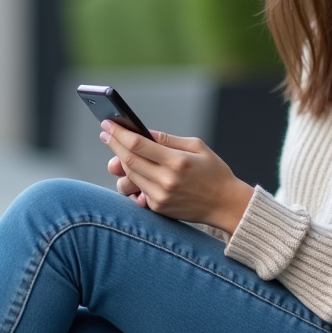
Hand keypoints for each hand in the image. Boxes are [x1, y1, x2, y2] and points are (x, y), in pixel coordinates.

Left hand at [101, 121, 253, 234]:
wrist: (225, 204)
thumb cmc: (213, 171)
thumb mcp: (197, 146)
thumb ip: (167, 139)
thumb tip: (142, 131)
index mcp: (177, 161)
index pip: (137, 144)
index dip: (119, 133)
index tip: (107, 124)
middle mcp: (166, 181)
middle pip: (128, 160)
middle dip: (114, 144)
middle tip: (106, 133)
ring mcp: (160, 197)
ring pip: (128, 176)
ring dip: (121, 163)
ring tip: (123, 155)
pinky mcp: (158, 208)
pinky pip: (136, 191)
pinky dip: (133, 178)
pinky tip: (136, 171)